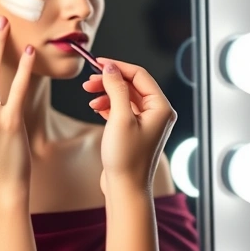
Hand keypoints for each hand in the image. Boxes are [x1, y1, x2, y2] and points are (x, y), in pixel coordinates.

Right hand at [81, 59, 175, 193]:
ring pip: (126, 97)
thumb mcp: (119, 118)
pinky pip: (123, 110)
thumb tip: (110, 68)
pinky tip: (96, 107)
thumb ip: (116, 89)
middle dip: (110, 81)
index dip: (118, 67)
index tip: (97, 62)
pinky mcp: (137, 132)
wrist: (126, 188)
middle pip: (133, 85)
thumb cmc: (126, 158)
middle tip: (88, 82)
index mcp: (161, 108)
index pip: (140, 75)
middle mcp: (158, 113)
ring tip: (89, 97)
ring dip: (107, 93)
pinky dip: (109, 106)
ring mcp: (148, 123)